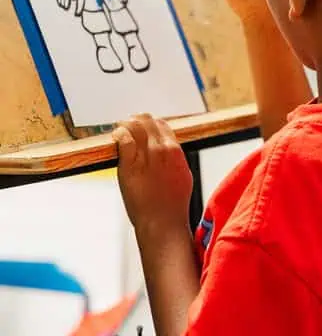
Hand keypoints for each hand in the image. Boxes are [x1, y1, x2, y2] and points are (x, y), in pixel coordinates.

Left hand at [113, 114, 192, 234]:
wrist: (162, 222)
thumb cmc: (173, 203)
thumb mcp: (183, 173)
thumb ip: (174, 157)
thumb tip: (167, 148)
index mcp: (175, 150)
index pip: (162, 125)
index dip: (151, 124)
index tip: (144, 126)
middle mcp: (161, 149)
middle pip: (148, 122)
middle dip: (137, 121)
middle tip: (130, 124)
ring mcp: (145, 157)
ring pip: (135, 127)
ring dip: (126, 125)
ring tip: (120, 128)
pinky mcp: (129, 166)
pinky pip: (124, 140)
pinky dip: (119, 134)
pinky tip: (116, 136)